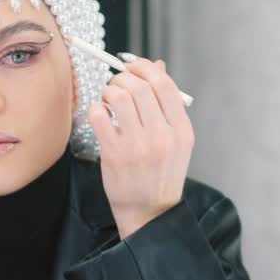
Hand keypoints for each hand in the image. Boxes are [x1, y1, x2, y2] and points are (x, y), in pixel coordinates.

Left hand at [89, 55, 194, 238]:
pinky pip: (100, 115)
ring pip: (119, 96)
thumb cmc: (160, 174)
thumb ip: (166, 105)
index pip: (164, 85)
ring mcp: (139, 145)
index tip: (133, 66)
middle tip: (116, 84)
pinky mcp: (116, 153)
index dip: (145, 68)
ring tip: (108, 100)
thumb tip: (156, 66)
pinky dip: (96, 108)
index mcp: (182, 130)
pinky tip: (100, 116)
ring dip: (108, 91)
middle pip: (140, 87)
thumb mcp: (175, 140)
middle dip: (123, 78)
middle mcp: (163, 136)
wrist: (150, 213)